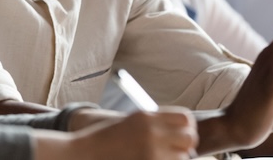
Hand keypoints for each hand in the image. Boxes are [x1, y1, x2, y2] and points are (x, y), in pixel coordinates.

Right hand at [71, 107, 197, 159]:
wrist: (83, 155)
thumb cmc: (105, 141)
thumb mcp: (130, 124)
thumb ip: (156, 125)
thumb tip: (184, 137)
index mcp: (147, 117)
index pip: (185, 118)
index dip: (186, 128)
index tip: (179, 136)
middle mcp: (152, 132)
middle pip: (189, 138)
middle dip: (185, 146)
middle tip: (175, 152)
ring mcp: (151, 152)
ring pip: (183, 158)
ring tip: (158, 158)